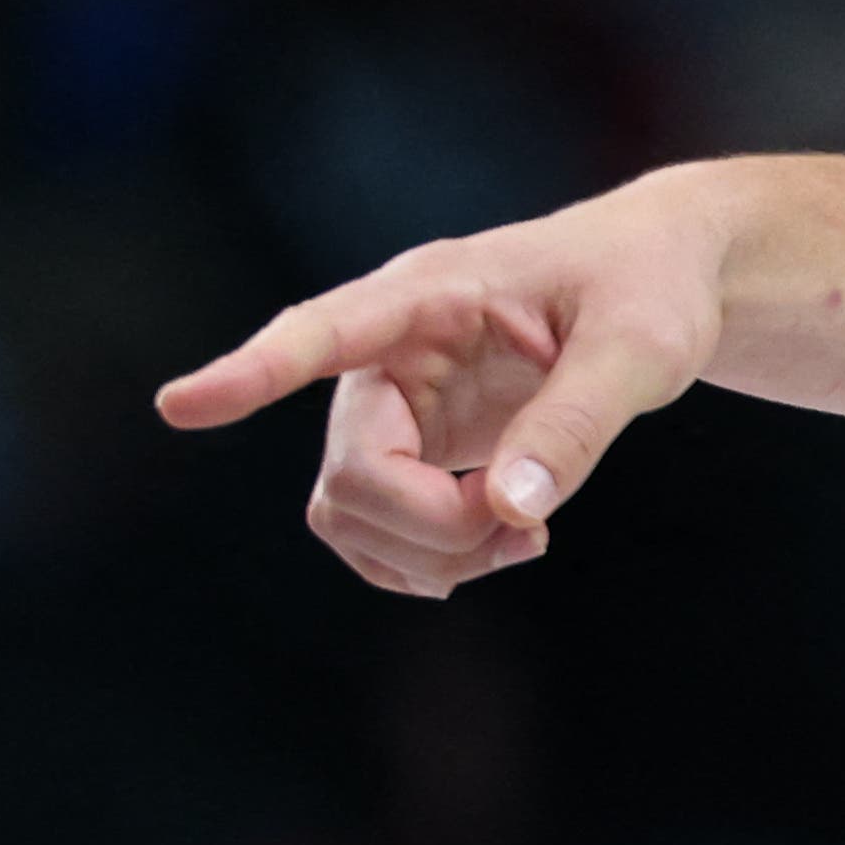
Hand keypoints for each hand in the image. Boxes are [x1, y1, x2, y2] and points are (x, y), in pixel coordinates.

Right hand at [154, 174, 732, 596]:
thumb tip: (513, 511)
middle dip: (434, 527)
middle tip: (534, 533)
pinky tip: (503, 542)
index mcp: (430, 294)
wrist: (663, 282)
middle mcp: (387, 352)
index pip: (323, 332)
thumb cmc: (652, 289)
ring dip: (430, 555)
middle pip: (353, 472)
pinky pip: (370, 532)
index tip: (181, 406)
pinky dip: (427, 563)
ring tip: (528, 537)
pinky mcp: (407, 450)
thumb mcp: (640, 347)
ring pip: (347, 513)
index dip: (254, 373)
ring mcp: (389, 406)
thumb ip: (578, 421)